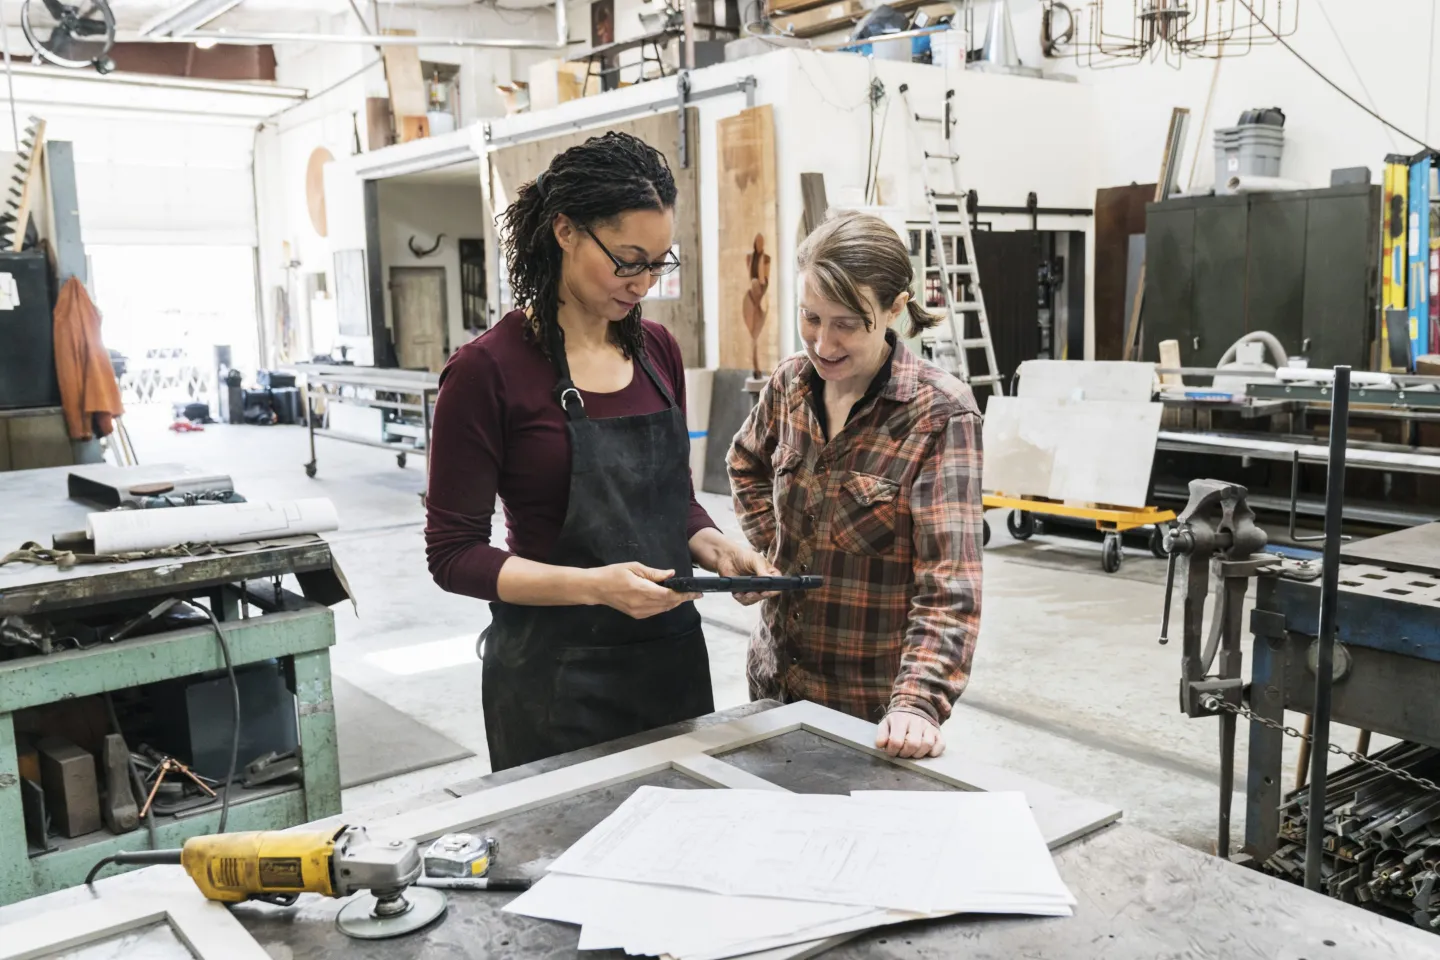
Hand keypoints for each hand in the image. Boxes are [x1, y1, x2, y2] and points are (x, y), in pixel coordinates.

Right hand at [584, 563, 699, 619]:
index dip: (684, 594)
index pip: (669, 595)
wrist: (596, 588)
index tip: (696, 592)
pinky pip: (656, 611)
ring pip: (663, 609)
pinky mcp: (636, 615)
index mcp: (642, 590)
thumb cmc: (613, 573)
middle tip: (694, 593)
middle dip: (682, 599)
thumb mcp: (634, 567)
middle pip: (669, 604)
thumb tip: (671, 574)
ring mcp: (639, 612)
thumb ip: (654, 573)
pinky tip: (668, 599)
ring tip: (684, 595)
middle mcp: (642, 604)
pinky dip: (665, 606)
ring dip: (674, 603)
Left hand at [715, 546, 781, 605]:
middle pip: (766, 595)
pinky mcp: (743, 593)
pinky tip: (737, 593)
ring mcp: (753, 589)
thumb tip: (770, 580)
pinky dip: (741, 599)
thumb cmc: (744, 555)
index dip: (773, 591)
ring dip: (749, 599)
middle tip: (751, 593)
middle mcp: (763, 583)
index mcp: (770, 574)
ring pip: (755, 600)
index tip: (765, 592)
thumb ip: (762, 570)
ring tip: (743, 593)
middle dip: (758, 596)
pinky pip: (745, 601)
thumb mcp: (755, 560)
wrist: (727, 556)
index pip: (777, 586)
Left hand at [875, 711, 944, 758]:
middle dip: (905, 753)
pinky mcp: (938, 732)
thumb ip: (881, 735)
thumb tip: (881, 745)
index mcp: (901, 719)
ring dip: (918, 754)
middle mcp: (916, 721)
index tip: (891, 751)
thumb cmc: (898, 721)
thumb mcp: (886, 724)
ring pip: (927, 744)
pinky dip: (934, 752)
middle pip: (913, 744)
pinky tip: (926, 752)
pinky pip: (941, 745)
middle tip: (902, 753)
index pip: (896, 741)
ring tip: (912, 753)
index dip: (892, 751)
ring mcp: (928, 726)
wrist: (914, 708)